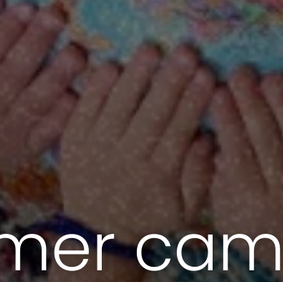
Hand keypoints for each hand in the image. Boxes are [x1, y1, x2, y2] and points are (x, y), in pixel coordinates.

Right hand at [0, 5, 83, 176]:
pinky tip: (79, 93)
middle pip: (14, 72)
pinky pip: (48, 132)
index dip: (7, 29)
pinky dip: (64, 114)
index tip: (27, 6)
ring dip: (58, 76)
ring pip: (35, 101)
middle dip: (36, 42)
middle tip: (57, 15)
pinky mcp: (27, 148)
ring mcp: (8, 130)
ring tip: (76, 52)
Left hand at [59, 46, 214, 239]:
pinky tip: (113, 64)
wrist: (97, 233)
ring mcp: (97, 149)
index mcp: (158, 176)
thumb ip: (201, 175)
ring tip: (152, 48)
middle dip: (171, 82)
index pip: (179, 131)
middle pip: (152, 115)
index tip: (208, 75)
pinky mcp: (73, 142)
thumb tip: (209, 137)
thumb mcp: (184, 209)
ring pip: (119, 107)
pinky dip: (98, 87)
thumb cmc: (149, 215)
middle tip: (187, 52)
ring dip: (136, 76)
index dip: (193, 102)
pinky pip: (86, 109)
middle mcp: (127, 160)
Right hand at [209, 68, 282, 249]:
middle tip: (241, 72)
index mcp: (254, 208)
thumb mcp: (231, 218)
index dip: (228, 122)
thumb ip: (217, 181)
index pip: (238, 156)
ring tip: (271, 78)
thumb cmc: (264, 232)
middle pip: (268, 142)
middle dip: (252, 104)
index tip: (217, 92)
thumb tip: (208, 138)